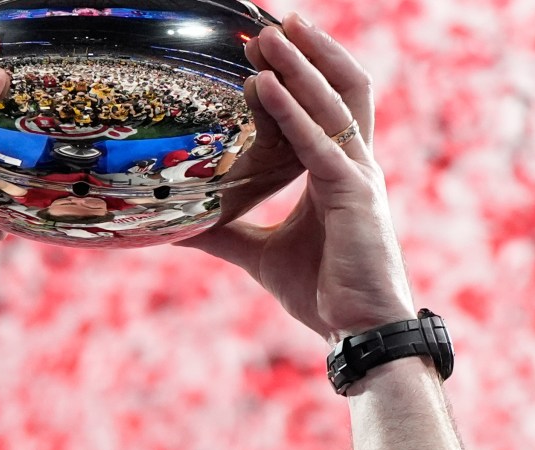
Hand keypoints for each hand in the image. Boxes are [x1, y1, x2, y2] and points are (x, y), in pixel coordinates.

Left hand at [182, 15, 416, 341]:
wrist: (360, 332)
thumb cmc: (323, 292)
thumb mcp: (260, 255)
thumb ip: (224, 234)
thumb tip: (174, 228)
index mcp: (339, 171)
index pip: (328, 104)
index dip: (304, 70)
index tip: (265, 45)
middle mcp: (355, 164)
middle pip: (341, 87)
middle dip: (311, 50)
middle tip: (271, 20)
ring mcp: (358, 176)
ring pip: (332, 103)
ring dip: (298, 66)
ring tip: (266, 35)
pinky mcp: (354, 196)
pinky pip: (318, 144)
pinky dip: (290, 112)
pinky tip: (261, 86)